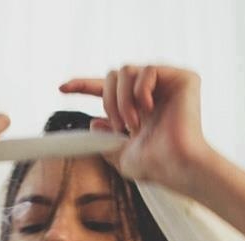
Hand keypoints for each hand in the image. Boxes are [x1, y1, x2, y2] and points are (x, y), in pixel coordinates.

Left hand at [60, 65, 208, 194]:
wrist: (175, 166)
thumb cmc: (154, 166)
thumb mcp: (120, 157)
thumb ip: (105, 141)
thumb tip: (94, 124)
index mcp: (138, 109)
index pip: (106, 90)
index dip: (82, 86)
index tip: (61, 89)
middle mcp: (152, 94)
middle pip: (112, 75)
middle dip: (108, 101)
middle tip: (119, 126)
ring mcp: (167, 85)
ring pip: (126, 70)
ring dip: (122, 99)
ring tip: (132, 123)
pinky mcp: (182, 79)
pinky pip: (148, 69)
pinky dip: (141, 89)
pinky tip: (148, 108)